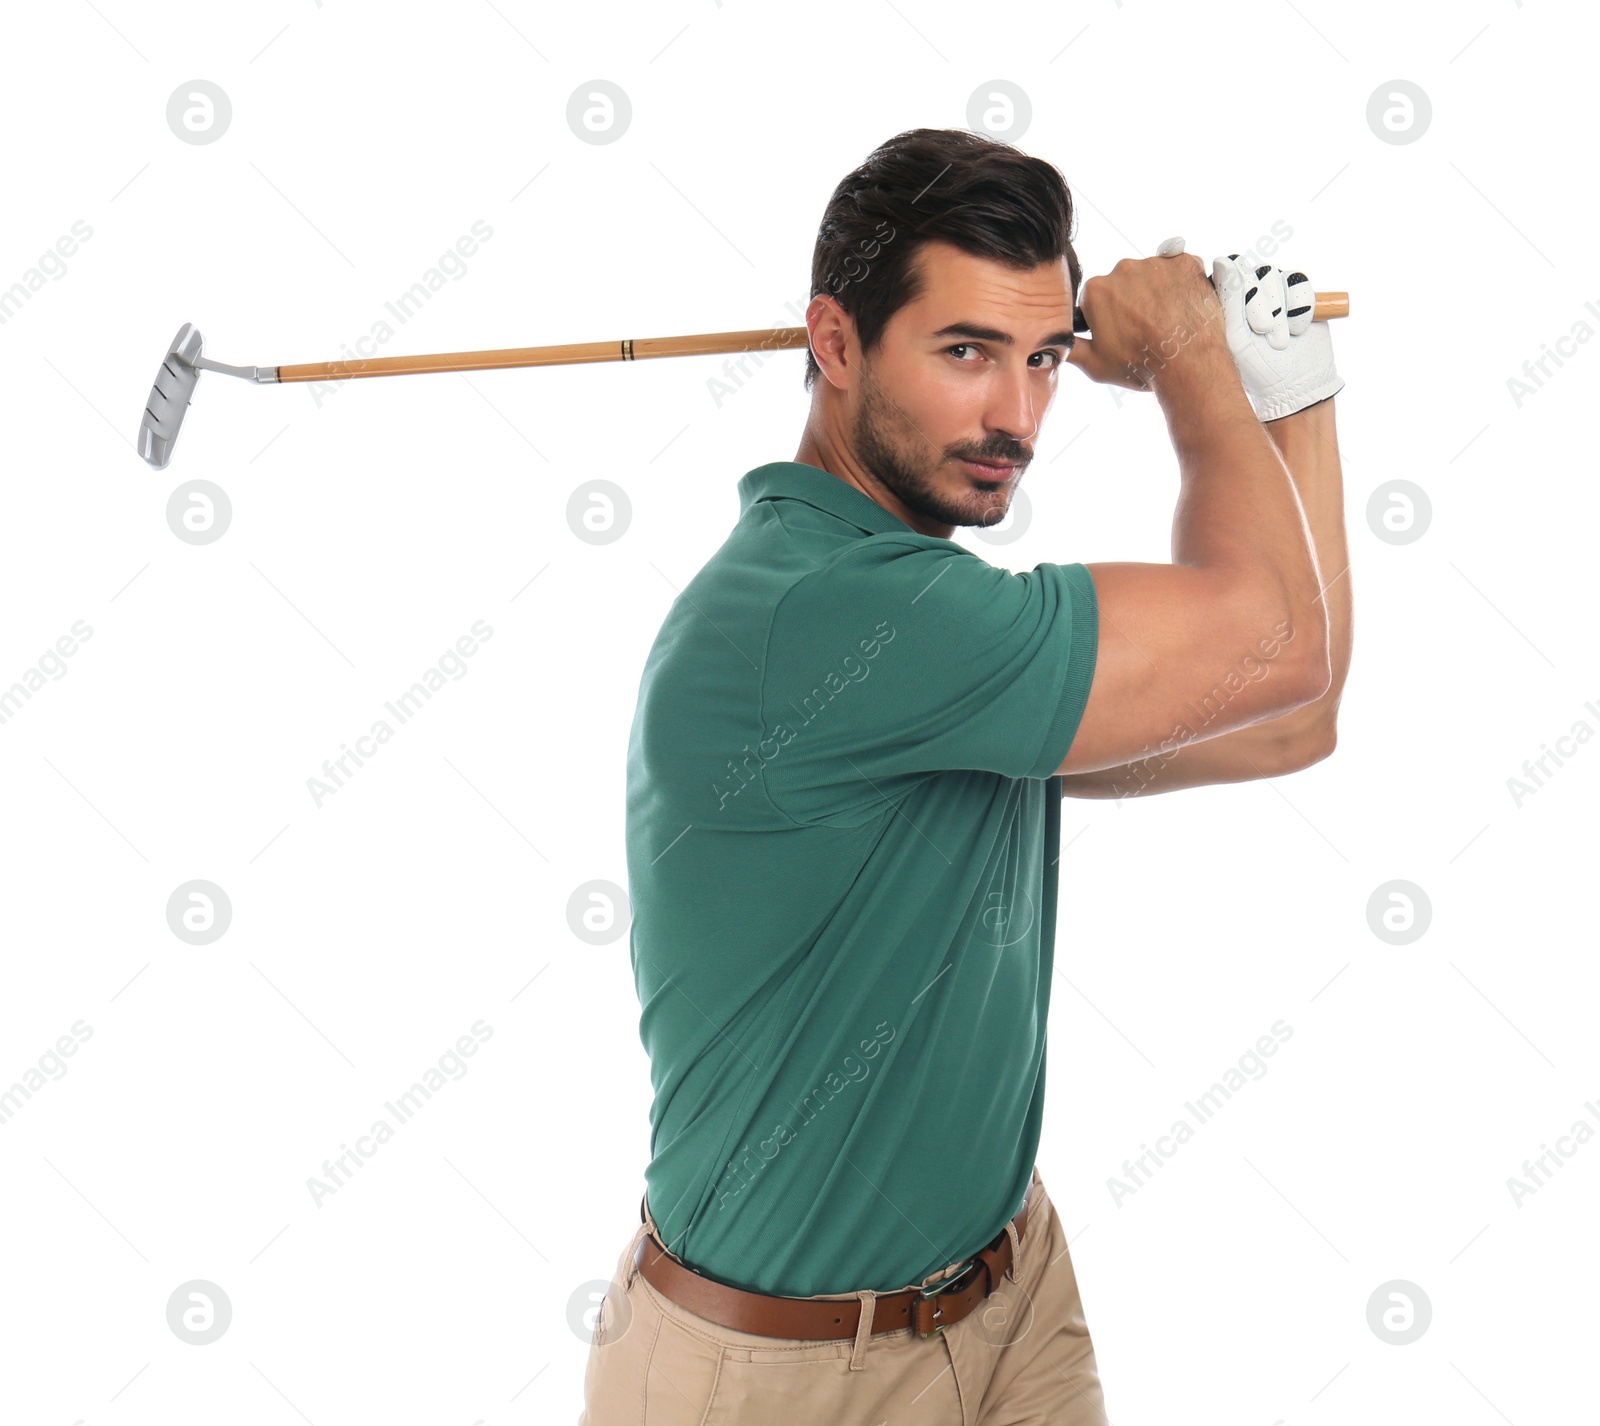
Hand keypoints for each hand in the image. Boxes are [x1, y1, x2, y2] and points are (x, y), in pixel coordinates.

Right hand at [1066, 245, 1228, 391]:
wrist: (1189, 363)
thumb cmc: (1142, 365)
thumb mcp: (1095, 365)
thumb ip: (1072, 348)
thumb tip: (1061, 342)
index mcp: (1096, 290)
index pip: (1095, 297)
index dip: (1107, 317)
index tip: (1120, 331)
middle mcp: (1123, 269)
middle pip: (1123, 282)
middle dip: (1131, 301)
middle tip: (1145, 328)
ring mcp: (1156, 263)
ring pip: (1151, 274)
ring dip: (1157, 292)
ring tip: (1167, 321)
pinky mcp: (1185, 262)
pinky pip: (1180, 268)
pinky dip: (1181, 283)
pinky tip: (1183, 306)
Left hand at [1211, 254, 1343, 420]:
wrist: (1294, 387)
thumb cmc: (1256, 369)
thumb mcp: (1236, 338)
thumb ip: (1229, 301)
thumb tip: (1223, 262)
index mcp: (1224, 301)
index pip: (1226, 269)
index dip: (1237, 285)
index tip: (1249, 319)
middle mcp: (1248, 293)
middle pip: (1252, 271)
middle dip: (1261, 301)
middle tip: (1263, 330)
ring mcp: (1273, 292)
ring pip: (1275, 276)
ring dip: (1280, 308)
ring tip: (1279, 341)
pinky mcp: (1298, 295)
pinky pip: (1299, 282)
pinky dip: (1300, 305)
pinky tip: (1297, 329)